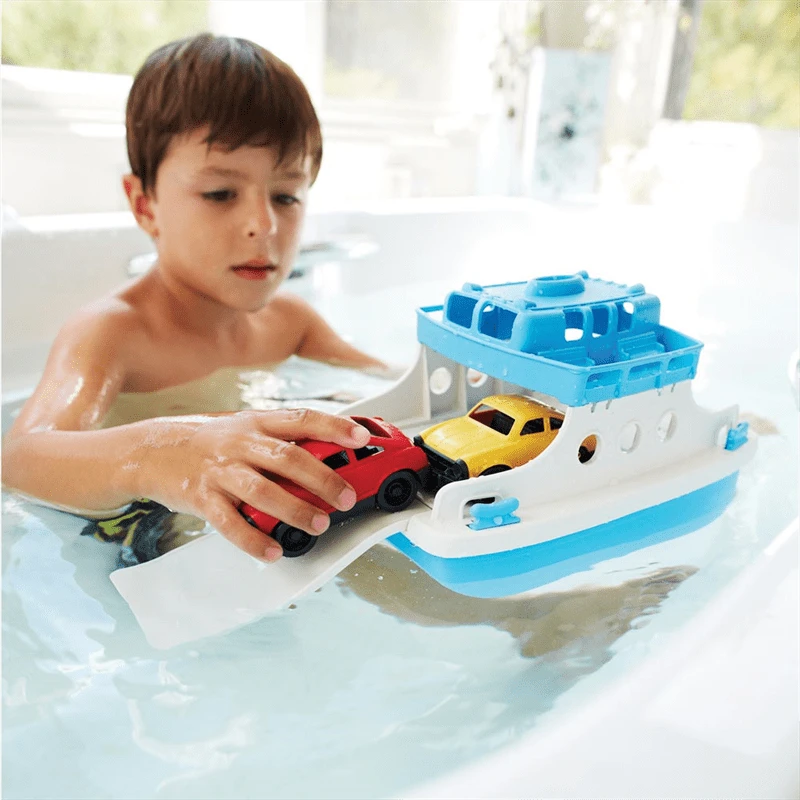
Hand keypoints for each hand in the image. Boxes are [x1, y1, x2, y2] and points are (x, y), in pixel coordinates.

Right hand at [135, 409, 370, 561]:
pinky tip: (273, 552)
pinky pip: (229, 522)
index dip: (334, 427)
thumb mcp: (243, 427)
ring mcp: (220, 470)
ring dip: (295, 510)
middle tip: (347, 497)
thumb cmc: (207, 440)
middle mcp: (240, 442)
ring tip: (319, 524)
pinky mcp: (200, 497)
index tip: (361, 438)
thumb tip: (327, 450)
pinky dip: (253, 539)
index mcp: (256, 422)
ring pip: (263, 490)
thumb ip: (279, 438)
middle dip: (323, 479)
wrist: (148, 450)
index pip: (302, 419)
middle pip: (289, 458)